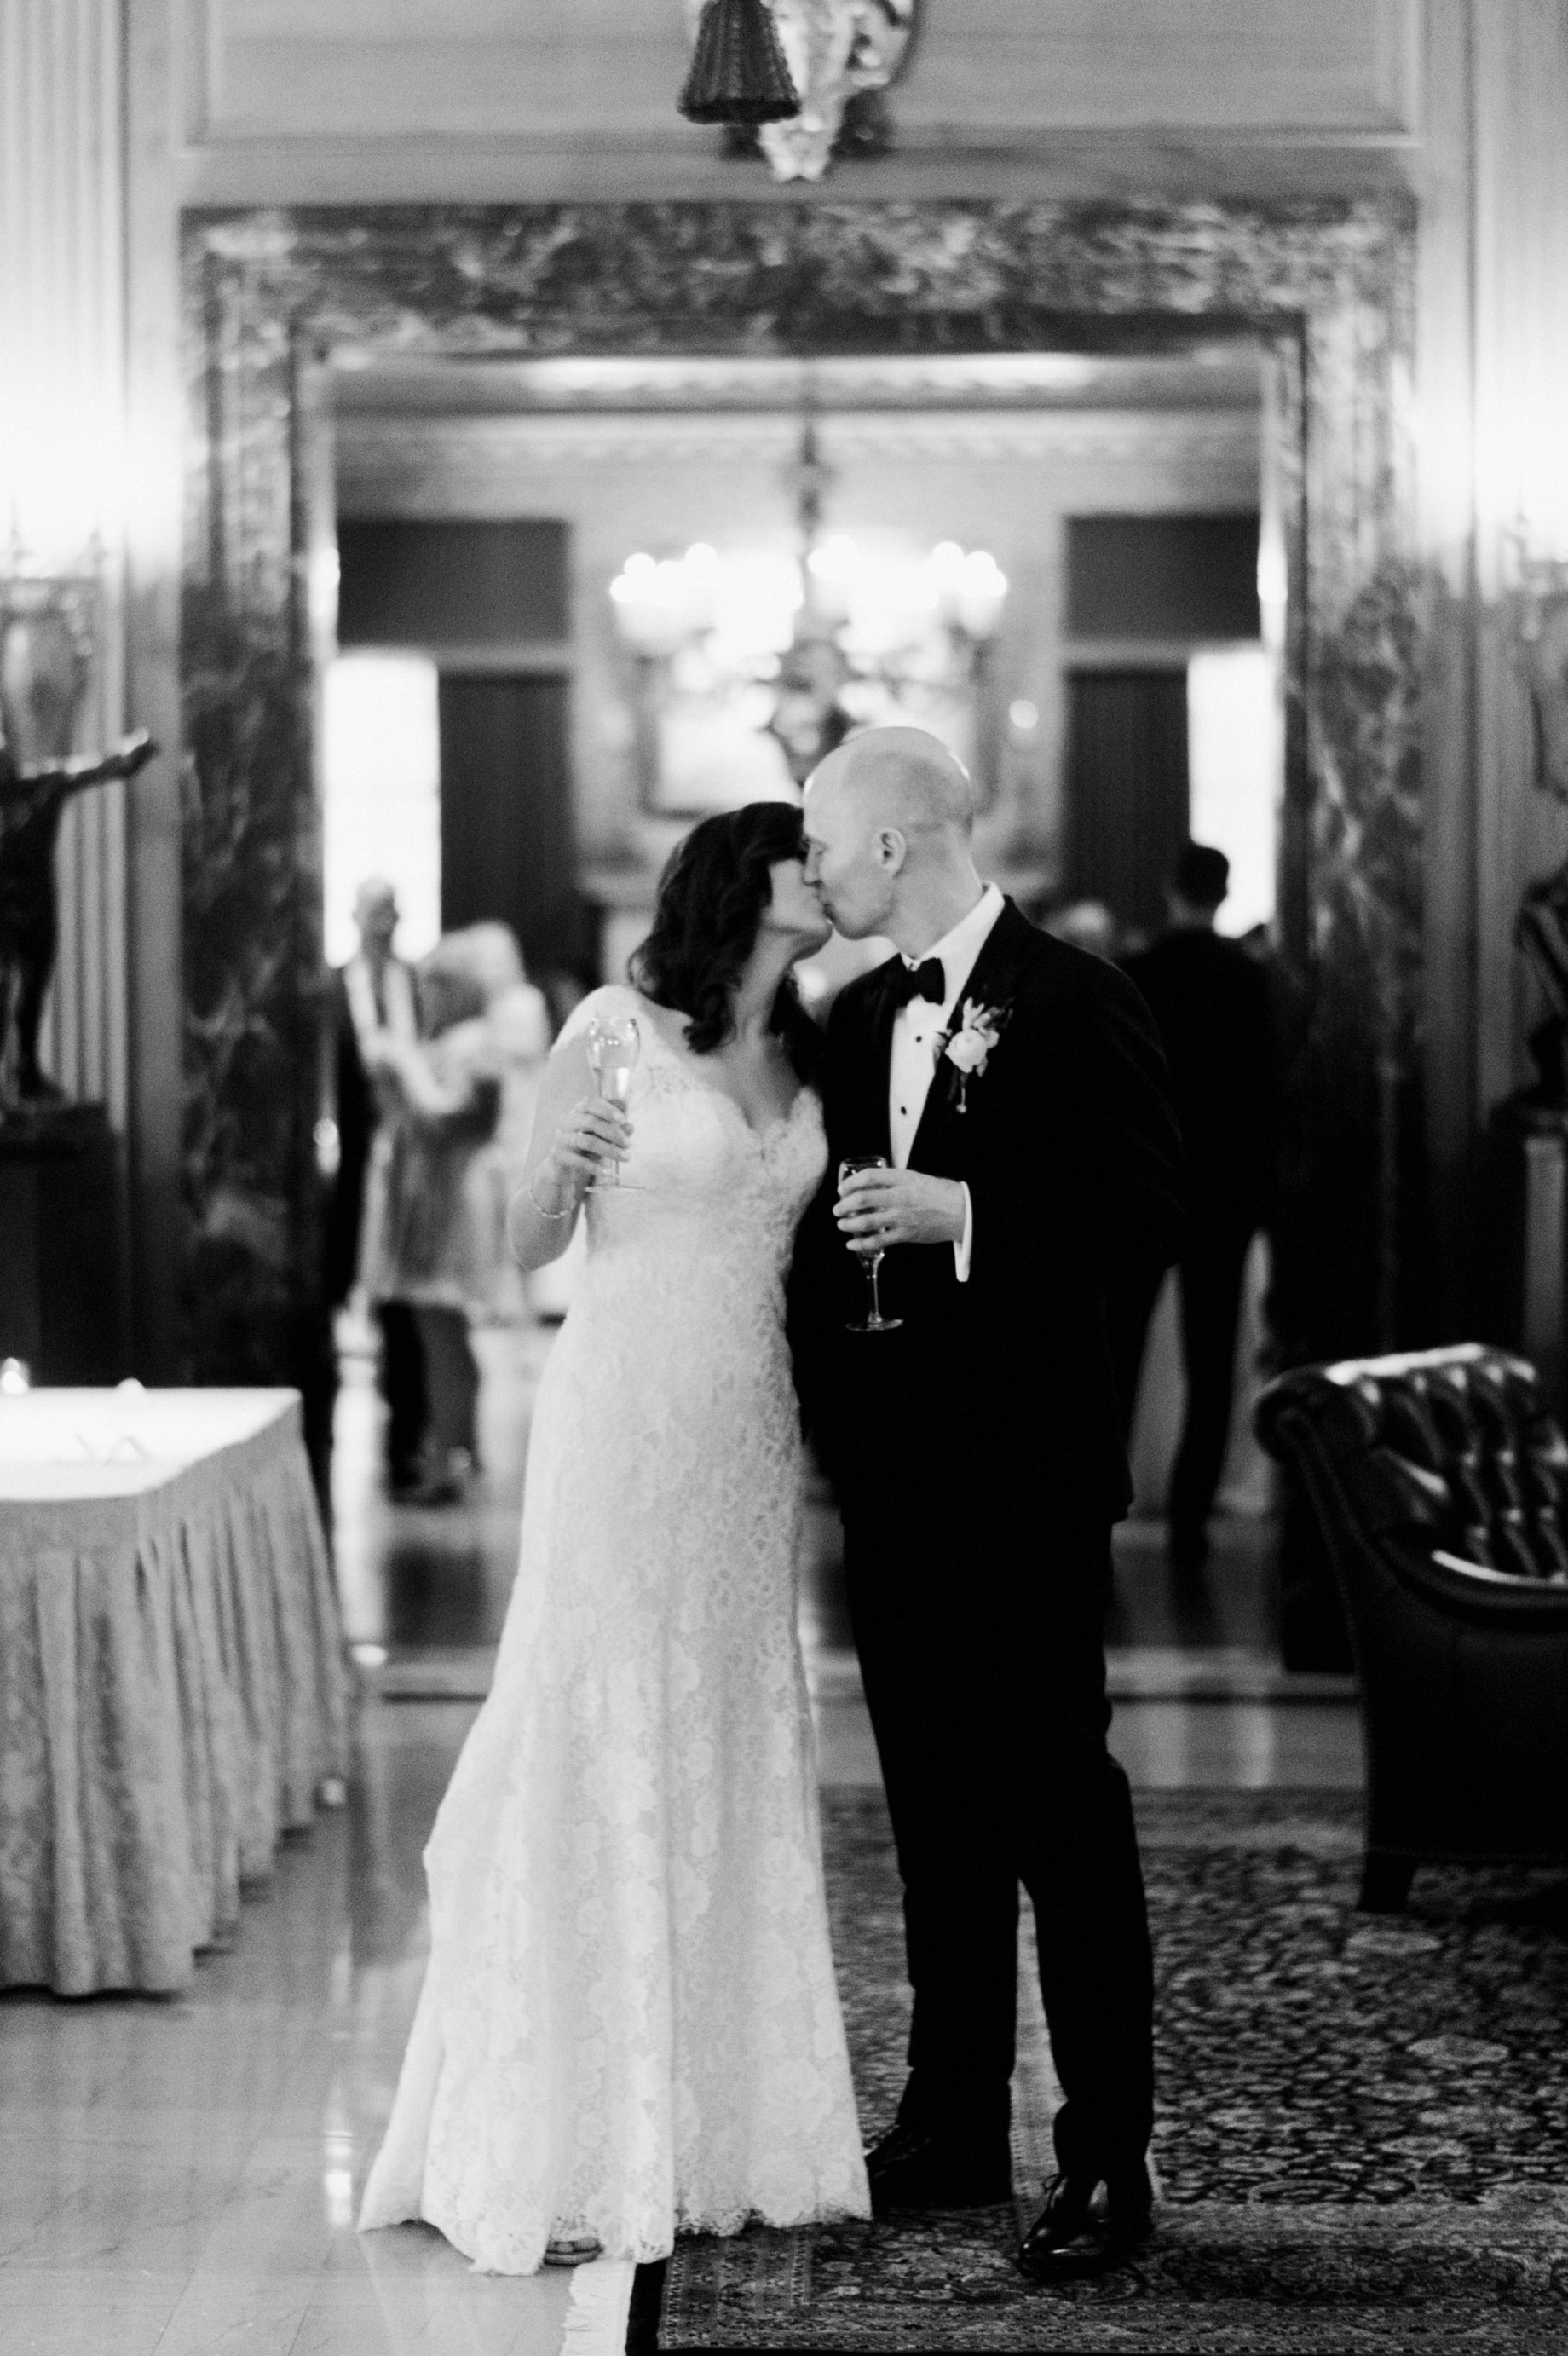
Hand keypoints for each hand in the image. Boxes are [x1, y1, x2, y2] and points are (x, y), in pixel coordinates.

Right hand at [548, 1092, 630, 1185]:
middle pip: (591, 1122)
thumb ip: (616, 1130)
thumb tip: (630, 1127)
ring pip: (588, 1141)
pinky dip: (596, 1167)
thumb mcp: (602, 1137)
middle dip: (613, 1132)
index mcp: (578, 1111)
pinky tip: (609, 1172)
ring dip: (610, 1150)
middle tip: (629, 1144)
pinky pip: (579, 1161)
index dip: (607, 1109)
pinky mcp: (559, 1156)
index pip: (591, 1103)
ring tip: (626, 1157)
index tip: (623, 1119)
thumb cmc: (585, 1146)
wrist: (561, 1167)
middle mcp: (567, 1122)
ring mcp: (562, 1139)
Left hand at [835, 1165, 965, 1253]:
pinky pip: (879, 1240)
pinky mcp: (906, 1234)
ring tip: (842, 1224)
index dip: (850, 1183)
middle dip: (844, 1205)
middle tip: (837, 1209)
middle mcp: (901, 1196)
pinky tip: (852, 1243)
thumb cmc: (939, 1193)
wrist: (961, 1211)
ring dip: (849, 1223)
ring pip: (867, 1221)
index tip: (842, 1189)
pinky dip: (861, 1243)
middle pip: (862, 1199)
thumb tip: (869, 1185)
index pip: (869, 1177)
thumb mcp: (915, 1178)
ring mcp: (903, 1216)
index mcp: (903, 1179)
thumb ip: (893, 1181)